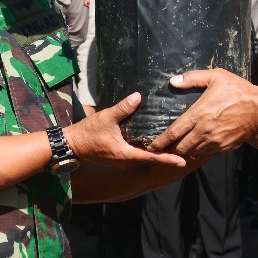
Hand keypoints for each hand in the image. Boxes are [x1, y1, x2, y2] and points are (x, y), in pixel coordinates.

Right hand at [65, 92, 185, 168]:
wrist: (72, 144)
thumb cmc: (87, 132)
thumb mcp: (106, 117)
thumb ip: (123, 108)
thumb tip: (138, 96)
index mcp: (126, 154)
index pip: (151, 157)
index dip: (167, 159)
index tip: (182, 161)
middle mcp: (127, 160)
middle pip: (151, 158)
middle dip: (167, 155)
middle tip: (185, 150)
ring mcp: (123, 159)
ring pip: (144, 156)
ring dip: (158, 151)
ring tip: (175, 144)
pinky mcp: (119, 154)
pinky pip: (137, 153)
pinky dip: (147, 148)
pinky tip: (155, 139)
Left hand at [148, 69, 257, 157]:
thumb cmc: (238, 91)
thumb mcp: (216, 77)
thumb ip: (193, 78)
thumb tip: (173, 81)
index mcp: (199, 114)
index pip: (173, 132)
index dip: (160, 141)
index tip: (150, 146)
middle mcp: (204, 131)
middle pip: (179, 147)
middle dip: (168, 150)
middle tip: (159, 149)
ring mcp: (214, 141)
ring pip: (191, 152)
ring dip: (182, 152)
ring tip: (173, 150)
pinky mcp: (222, 147)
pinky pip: (204, 154)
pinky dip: (196, 153)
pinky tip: (192, 148)